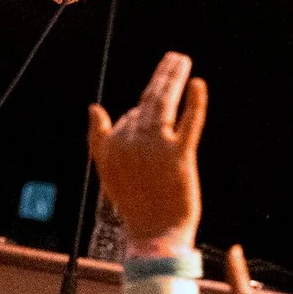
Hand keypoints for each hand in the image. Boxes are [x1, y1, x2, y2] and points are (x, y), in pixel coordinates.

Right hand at [84, 50, 204, 250]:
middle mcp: (131, 142)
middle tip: (175, 58)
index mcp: (112, 144)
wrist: (155, 236)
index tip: (155, 111)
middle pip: (148, 100)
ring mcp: (156, 148)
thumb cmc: (134, 205)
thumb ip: (99, 137)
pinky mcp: (180, 157)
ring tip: (181, 61)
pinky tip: (198, 85)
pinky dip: (195, 103)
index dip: (144, 112)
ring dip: (173, 78)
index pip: (132, 114)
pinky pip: (189, 124)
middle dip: (162, 76)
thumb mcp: (107, 171)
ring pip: (164, 104)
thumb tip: (94, 107)